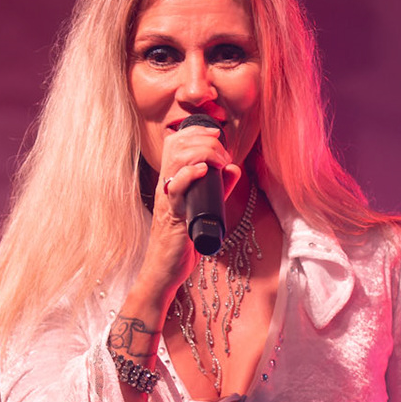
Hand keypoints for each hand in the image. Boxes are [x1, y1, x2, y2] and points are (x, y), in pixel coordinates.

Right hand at [133, 119, 244, 310]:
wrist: (166, 270)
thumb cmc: (182, 241)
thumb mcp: (204, 208)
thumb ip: (219, 189)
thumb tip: (234, 168)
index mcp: (171, 181)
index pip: (175, 142)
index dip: (195, 130)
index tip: (216, 134)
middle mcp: (166, 186)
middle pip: (177, 145)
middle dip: (205, 140)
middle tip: (224, 154)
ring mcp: (168, 200)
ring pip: (176, 160)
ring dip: (202, 153)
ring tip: (219, 161)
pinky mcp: (173, 216)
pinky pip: (175, 190)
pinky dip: (190, 175)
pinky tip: (204, 170)